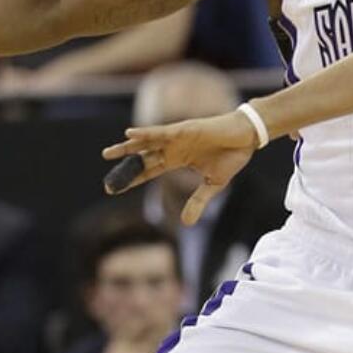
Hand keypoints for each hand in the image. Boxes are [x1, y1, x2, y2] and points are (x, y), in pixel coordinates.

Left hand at [102, 110, 256, 223]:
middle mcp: (173, 148)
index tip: (116, 188)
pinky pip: (160, 132)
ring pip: (146, 143)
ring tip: (108, 153)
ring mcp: (176, 138)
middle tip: (105, 174)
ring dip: (127, 147)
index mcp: (177, 160)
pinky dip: (145, 133)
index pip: (149, 171)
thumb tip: (185, 223)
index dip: (133, 179)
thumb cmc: (231, 156)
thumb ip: (197, 202)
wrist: (246, 138)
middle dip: (124, 165)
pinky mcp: (183, 129)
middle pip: (142, 157)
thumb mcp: (213, 186)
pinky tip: (130, 135)